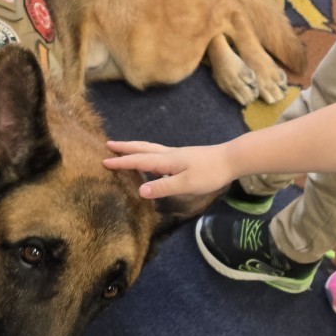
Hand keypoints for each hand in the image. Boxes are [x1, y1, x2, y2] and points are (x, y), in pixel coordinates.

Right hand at [103, 140, 235, 199]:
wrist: (231, 159)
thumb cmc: (210, 173)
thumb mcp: (187, 184)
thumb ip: (164, 187)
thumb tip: (140, 190)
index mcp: (167, 161)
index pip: (139, 161)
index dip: (121, 162)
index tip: (103, 161)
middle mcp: (169, 154)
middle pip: (142, 149)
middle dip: (125, 148)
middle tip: (108, 145)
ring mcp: (177, 155)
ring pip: (151, 149)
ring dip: (135, 149)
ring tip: (124, 150)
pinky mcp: (184, 157)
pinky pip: (159, 154)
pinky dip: (148, 154)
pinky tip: (151, 163)